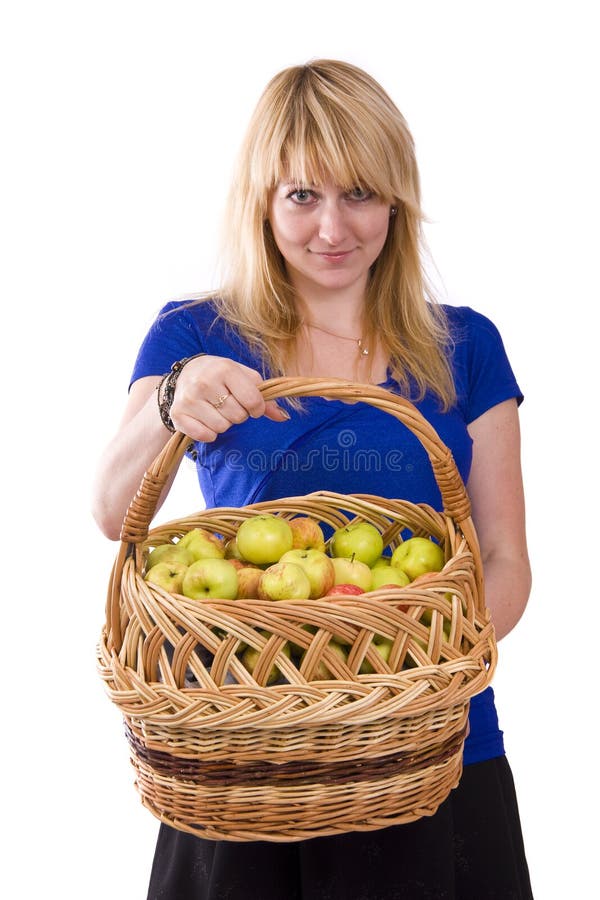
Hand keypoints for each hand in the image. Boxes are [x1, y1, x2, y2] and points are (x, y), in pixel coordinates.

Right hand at [168, 355, 288, 440]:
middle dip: (238, 414)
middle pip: (238, 416)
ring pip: (222, 427)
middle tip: (228, 403)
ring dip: (224, 422)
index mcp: (225, 368)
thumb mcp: (243, 377)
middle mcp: (205, 382)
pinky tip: (205, 418)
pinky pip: (206, 436)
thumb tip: (283, 417)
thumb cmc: (221, 376)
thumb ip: (265, 397)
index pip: (253, 401)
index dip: (257, 408)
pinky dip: (209, 432)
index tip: (251, 404)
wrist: (184, 375)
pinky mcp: (178, 415)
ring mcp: (189, 399)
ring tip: (216, 409)